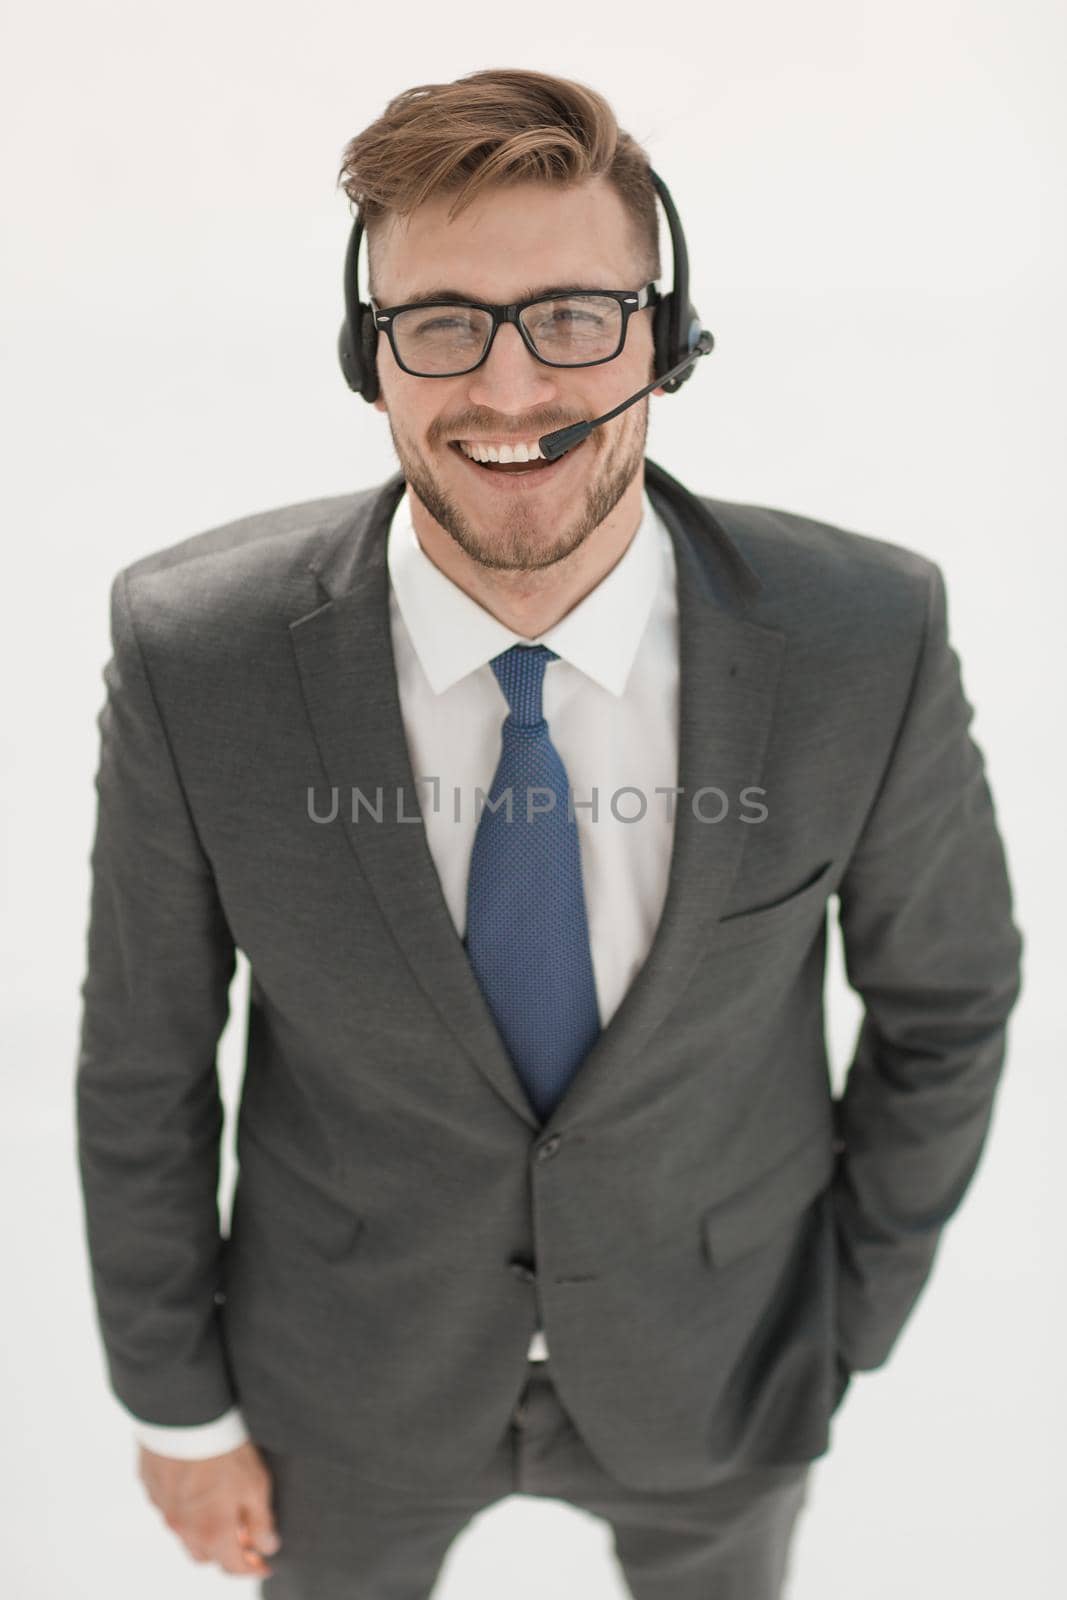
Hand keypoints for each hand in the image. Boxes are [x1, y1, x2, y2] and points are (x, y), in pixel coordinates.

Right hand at [137, 1439, 280, 1576]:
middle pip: (205, 1556)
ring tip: (220, 1508)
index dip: (251, 1567)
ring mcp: (163, 1508)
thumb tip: (267, 1547)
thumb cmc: (224, 1448)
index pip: (232, 1567)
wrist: (185, 1414)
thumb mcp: (255, 1484)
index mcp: (211, 1531)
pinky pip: (167, 1506)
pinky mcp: (150, 1486)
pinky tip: (196, 1484)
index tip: (265, 1563)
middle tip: (243, 1534)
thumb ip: (261, 1521)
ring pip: (183, 1534)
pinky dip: (184, 1506)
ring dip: (202, 1530)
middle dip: (224, 1552)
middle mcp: (183, 1527)